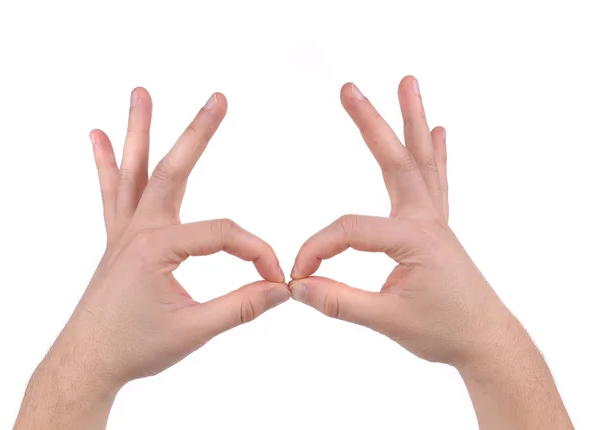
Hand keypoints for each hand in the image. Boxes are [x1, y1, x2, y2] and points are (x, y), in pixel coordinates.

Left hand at [15, 89, 288, 429]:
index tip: (276, 279)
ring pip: (135, 171)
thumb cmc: (134, 347)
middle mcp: (139, 230)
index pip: (224, 236)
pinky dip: (106, 163)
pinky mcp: (119, 240)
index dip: (257, 254)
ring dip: (138, 131)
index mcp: (158, 248)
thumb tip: (281, 289)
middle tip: (218, 99)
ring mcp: (125, 231)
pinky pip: (113, 193)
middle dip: (199, 133)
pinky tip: (97, 137)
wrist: (87, 363)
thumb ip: (241, 307)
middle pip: (175, 170)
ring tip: (141, 92)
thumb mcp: (194, 330)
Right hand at [289, 77, 572, 428]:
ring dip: (412, 120)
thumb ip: (338, 301)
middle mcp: (426, 220)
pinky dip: (436, 153)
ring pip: (421, 160)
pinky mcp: (437, 227)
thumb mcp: (387, 321)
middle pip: (395, 160)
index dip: (316, 251)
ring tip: (407, 82)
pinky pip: (436, 180)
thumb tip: (296, 286)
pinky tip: (439, 130)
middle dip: (370, 123)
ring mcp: (435, 220)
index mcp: (414, 238)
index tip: (297, 275)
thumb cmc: (443, 331)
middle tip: (348, 89)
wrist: (486, 341)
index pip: (349, 231)